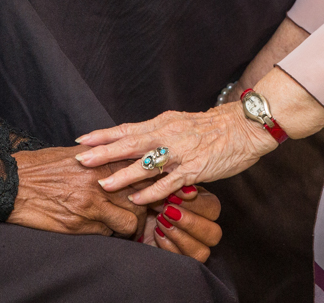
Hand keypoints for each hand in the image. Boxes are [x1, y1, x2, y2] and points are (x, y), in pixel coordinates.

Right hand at [7, 146, 148, 236]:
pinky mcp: (79, 225)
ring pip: (129, 222)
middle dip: (143, 209)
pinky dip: (108, 233)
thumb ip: (101, 158)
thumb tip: (122, 161)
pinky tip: (102, 228)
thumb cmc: (42, 166)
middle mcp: (100, 182)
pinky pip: (106, 234)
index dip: (149, 184)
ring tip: (123, 226)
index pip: (141, 173)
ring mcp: (91, 205)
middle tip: (139, 213)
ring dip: (129, 227)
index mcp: (102, 160)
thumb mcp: (75, 154)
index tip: (149, 190)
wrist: (13, 183)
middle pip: (141, 200)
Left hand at [73, 104, 277, 206]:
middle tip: (80, 159)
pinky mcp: (194, 169)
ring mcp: (181, 152)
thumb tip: (133, 141)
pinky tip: (137, 200)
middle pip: (130, 143)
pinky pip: (169, 182)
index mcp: (163, 123)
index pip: (127, 128)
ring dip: (123, 175)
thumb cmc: (211, 127)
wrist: (244, 127)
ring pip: (146, 164)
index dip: (103, 134)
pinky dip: (151, 192)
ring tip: (103, 184)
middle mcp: (168, 135)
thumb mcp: (179, 123)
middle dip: (103, 152)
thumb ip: (158, 133)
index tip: (81, 139)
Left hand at [141, 185, 222, 262]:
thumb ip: (175, 186)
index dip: (195, 204)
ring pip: (201, 252)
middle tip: (167, 211)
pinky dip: (168, 246)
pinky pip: (183, 261)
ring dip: (179, 236)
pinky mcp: (180, 260)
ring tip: (159, 222)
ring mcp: (195, 247)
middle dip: (190, 223)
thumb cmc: (149, 197)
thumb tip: (189, 191)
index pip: (213, 208)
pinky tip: (157, 232)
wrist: (134, 215)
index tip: (172, 197)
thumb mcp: (160, 187)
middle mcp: (205, 228)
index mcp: (205, 206)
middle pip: (214, 233)